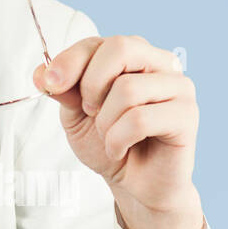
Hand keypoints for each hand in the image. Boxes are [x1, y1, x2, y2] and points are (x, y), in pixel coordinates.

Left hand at [32, 35, 205, 228]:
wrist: (135, 185)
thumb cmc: (109, 142)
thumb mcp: (75, 114)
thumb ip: (63, 89)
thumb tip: (40, 72)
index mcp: (132, 56)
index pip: (97, 43)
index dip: (68, 61)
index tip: (49, 84)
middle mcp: (160, 63)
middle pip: (121, 47)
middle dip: (92, 83)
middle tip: (88, 110)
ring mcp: (179, 87)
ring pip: (129, 87)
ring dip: (105, 121)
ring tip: (108, 135)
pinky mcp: (187, 115)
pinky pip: (140, 119)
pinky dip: (118, 139)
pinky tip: (120, 149)